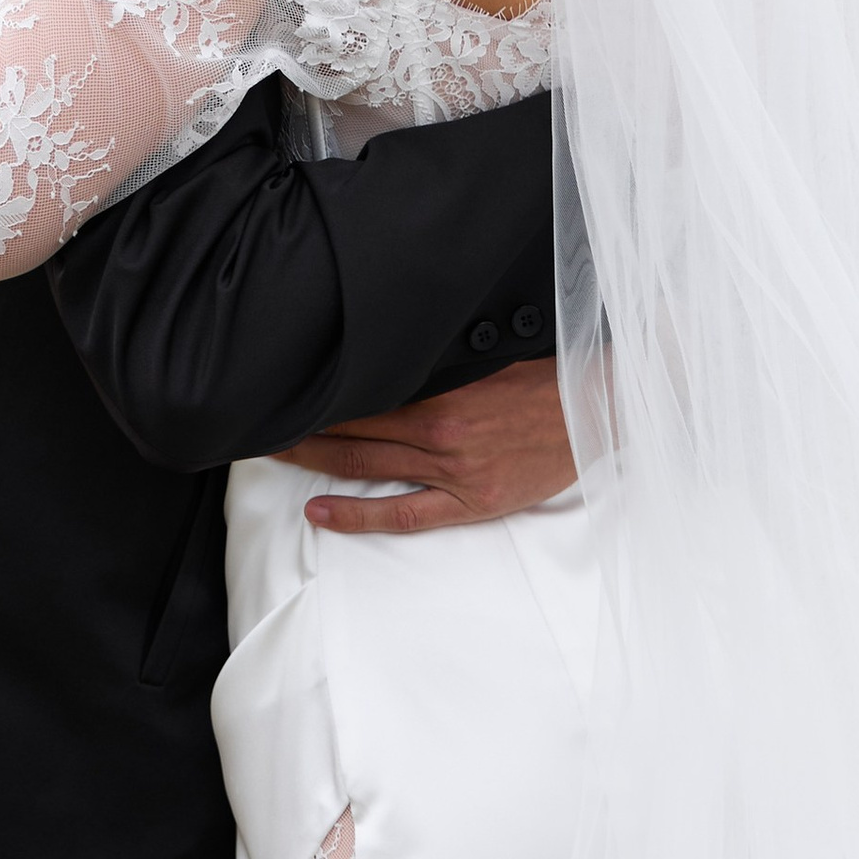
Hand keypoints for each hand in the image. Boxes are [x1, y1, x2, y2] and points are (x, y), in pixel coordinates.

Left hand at [276, 353, 574, 535]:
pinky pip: (403, 514)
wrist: (600, 411)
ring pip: (365, 465)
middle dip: (300, 424)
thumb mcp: (491, 350)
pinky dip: (356, 515)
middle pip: (351, 426)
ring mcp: (454, 470)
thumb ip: (439, 355)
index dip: (318, 389)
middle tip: (258, 419)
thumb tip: (387, 344)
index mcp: (444, 387)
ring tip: (273, 456)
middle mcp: (441, 430)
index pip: (361, 388)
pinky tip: (320, 513)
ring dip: (314, 461)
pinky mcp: (471, 501)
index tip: (283, 383)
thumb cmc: (549, 375)